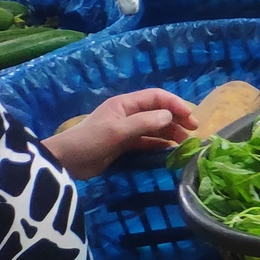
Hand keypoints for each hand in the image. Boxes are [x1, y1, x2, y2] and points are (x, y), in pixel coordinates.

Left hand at [42, 89, 196, 180]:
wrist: (66, 161)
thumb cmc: (90, 141)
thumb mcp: (118, 131)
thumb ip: (145, 123)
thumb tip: (170, 116)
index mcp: (125, 104)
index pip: (157, 97)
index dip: (176, 104)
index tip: (191, 119)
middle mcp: (128, 113)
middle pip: (158, 111)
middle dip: (177, 119)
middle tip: (193, 132)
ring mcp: (126, 129)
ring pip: (155, 126)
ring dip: (170, 132)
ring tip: (184, 143)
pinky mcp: (124, 144)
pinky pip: (147, 140)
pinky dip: (160, 143)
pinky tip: (169, 149)